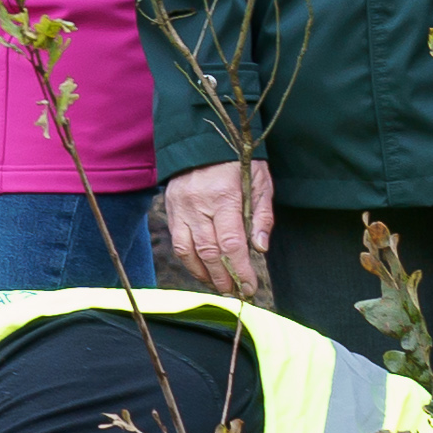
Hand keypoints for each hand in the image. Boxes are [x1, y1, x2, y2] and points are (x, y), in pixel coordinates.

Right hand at [158, 158, 274, 298]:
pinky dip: (190, 262)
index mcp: (224, 196)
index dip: (240, 270)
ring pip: (189, 252)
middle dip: (223, 278)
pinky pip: (178, 244)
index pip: (231, 244)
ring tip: (219, 287)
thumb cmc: (238, 160)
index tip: (249, 287)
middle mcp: (198, 205)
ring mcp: (180, 208)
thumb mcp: (260, 181)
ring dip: (204, 275)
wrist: (202, 138)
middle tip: (236, 293)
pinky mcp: (170, 210)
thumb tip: (260, 249)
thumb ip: (261, 216)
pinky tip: (203, 271)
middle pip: (209, 253)